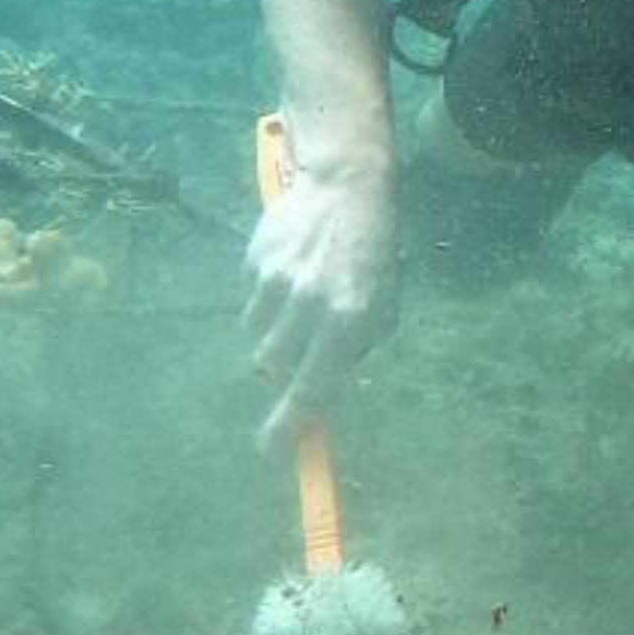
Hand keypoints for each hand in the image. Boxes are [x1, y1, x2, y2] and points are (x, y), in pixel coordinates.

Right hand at [242, 157, 398, 450]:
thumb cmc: (374, 254)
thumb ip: (354, 350)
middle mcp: (311, 305)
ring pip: (258, 336)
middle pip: (274, 367)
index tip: (270, 449)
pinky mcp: (255, 261)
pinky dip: (266, 299)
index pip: (312, 390)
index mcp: (349, 322)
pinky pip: (251, 301)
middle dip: (282, 370)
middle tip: (298, 352)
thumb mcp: (382, 306)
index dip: (288, 426)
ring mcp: (278, 281)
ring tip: (302, 300)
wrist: (347, 185)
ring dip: (276, 331)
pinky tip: (290, 271)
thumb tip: (318, 396)